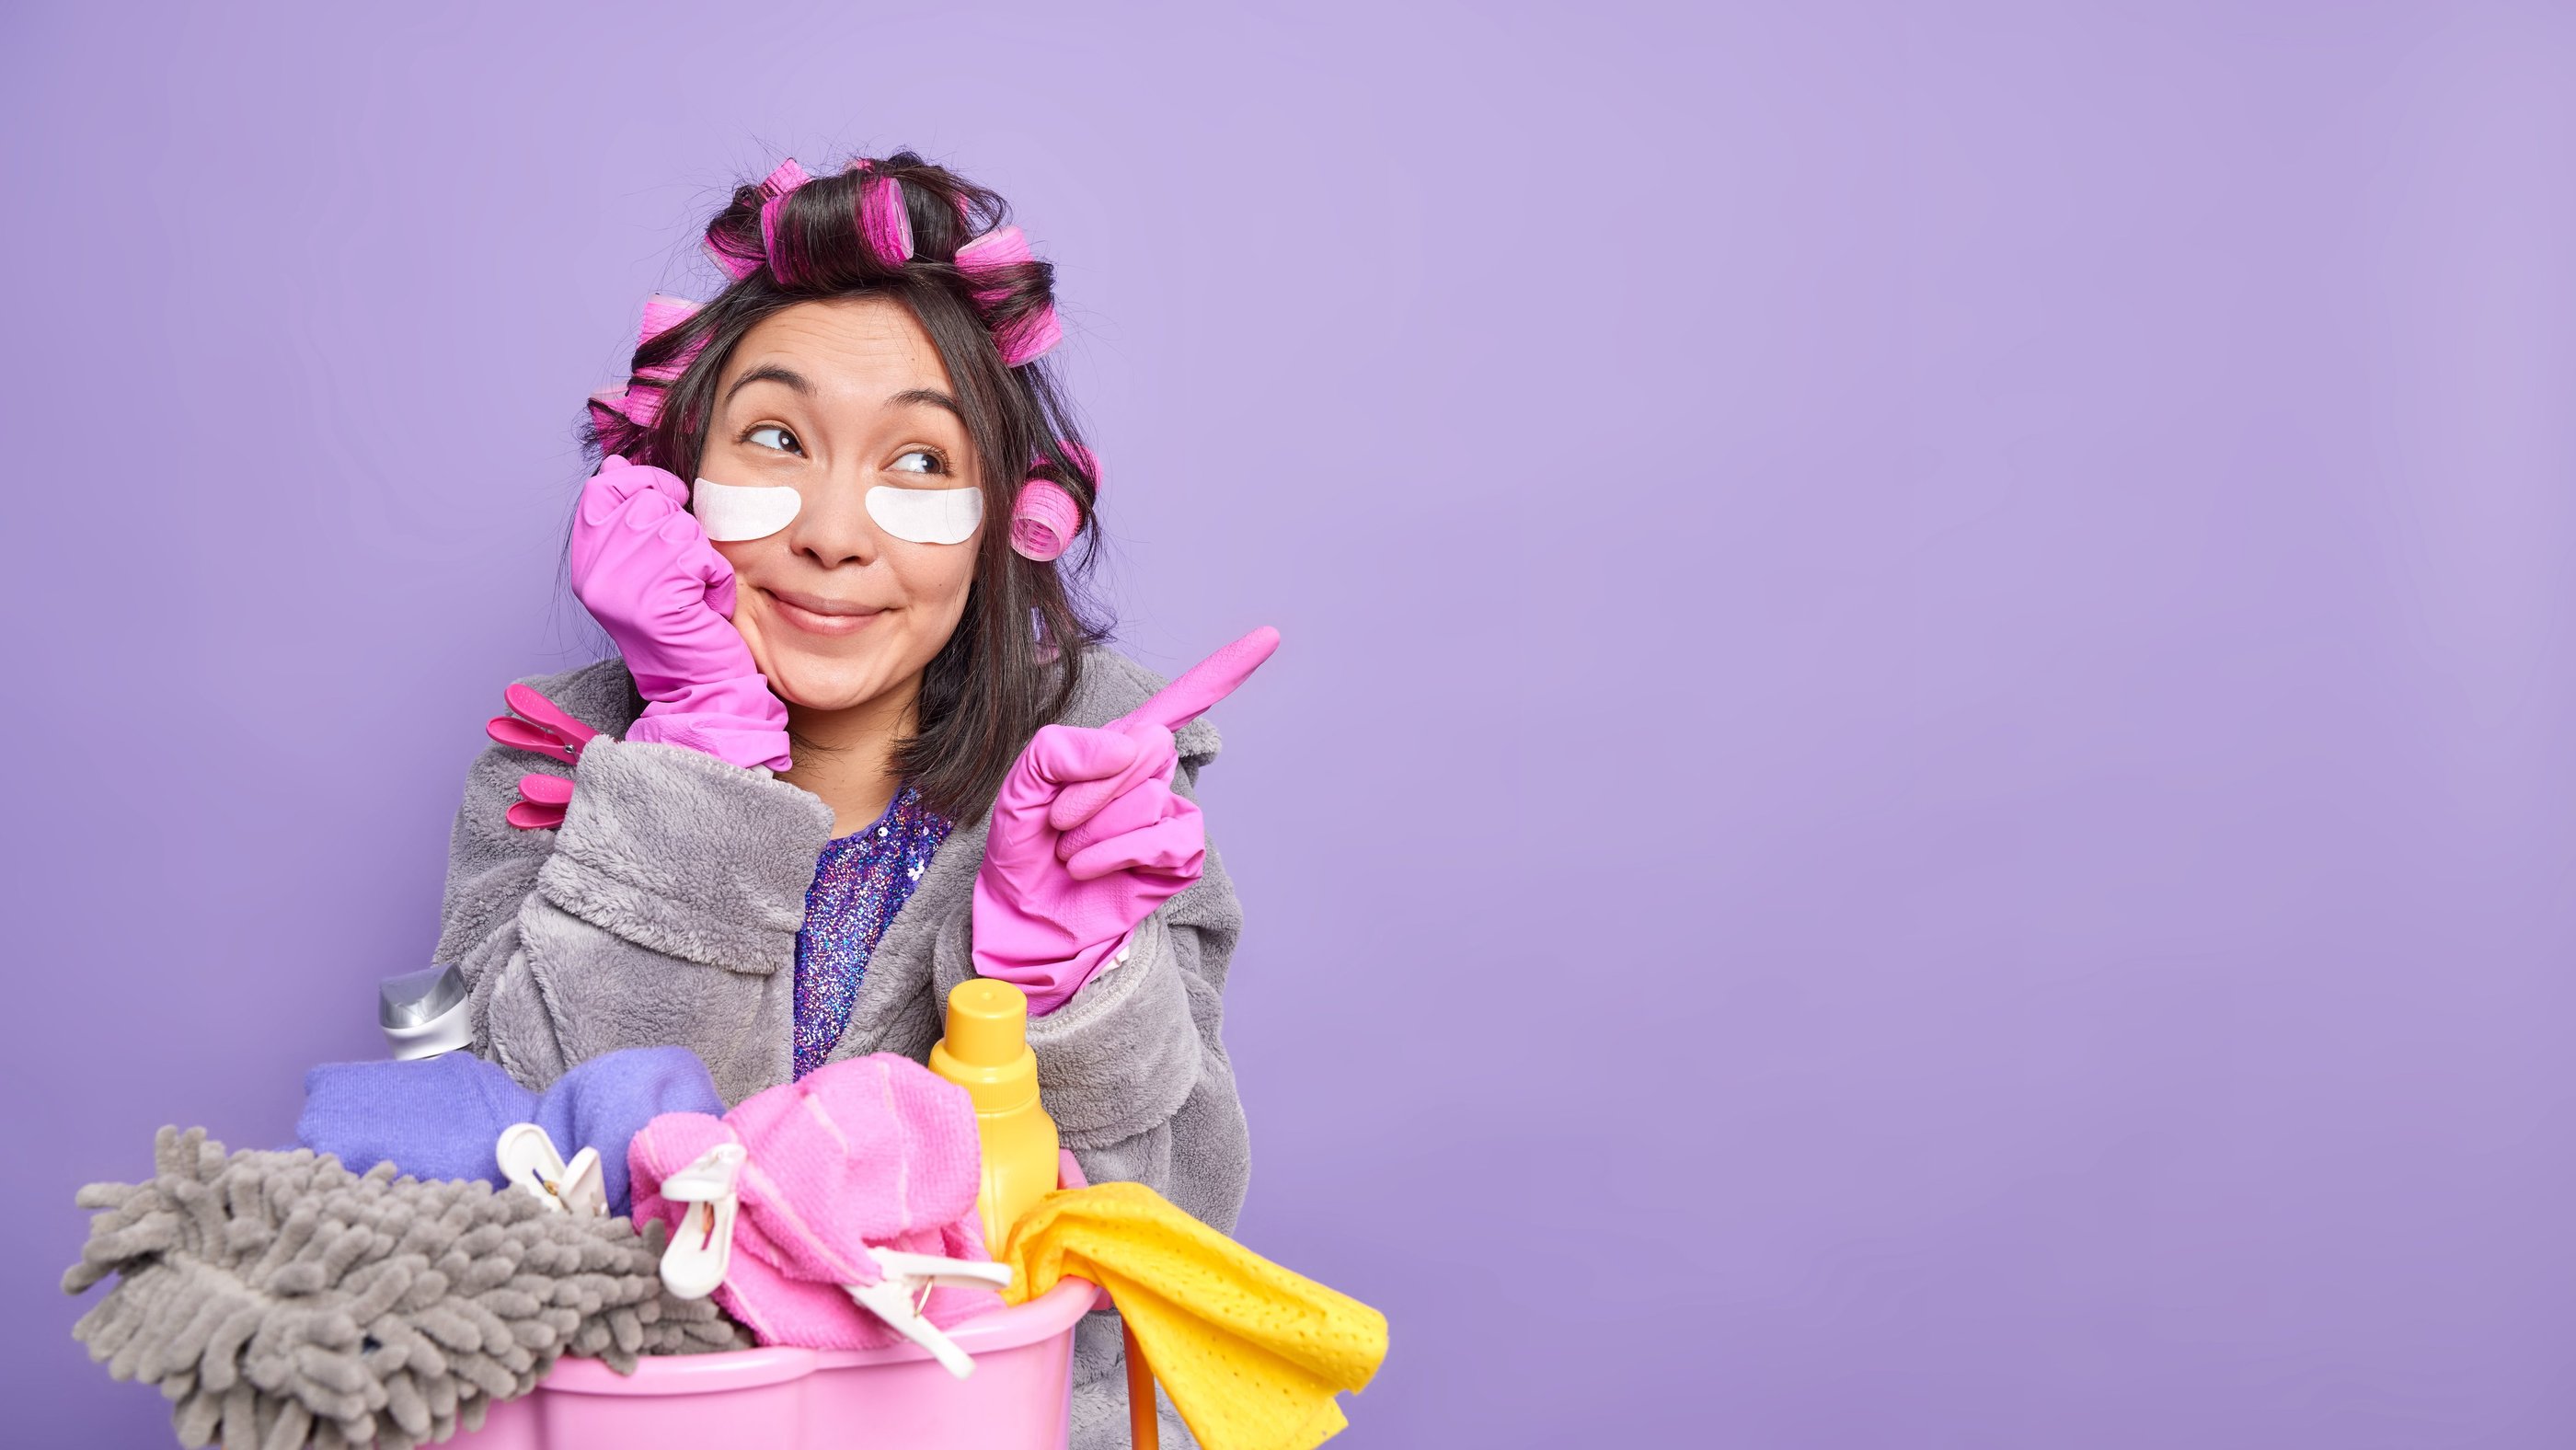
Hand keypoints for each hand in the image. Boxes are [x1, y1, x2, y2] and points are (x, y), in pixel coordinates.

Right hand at [569, 456, 790, 770]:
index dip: (641, 481)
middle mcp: (595, 574)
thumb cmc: (680, 619)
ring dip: (701, 556)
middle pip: (647, 502)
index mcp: (586, 561)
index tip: (669, 499)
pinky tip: (704, 606)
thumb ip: (628, 515)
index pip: (601, 488)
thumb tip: (616, 464)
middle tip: (682, 568)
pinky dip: (716, 580)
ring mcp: (622, 589)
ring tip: (693, 592)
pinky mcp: (657, 604)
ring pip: (680, 528)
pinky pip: (701, 559)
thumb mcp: (644, 562)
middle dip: (679, 526)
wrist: (696, 682)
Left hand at [972, 627, 1278, 1013]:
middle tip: (1058, 822)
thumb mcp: (1023, 784)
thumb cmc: (1023, 849)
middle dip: (1089, 788)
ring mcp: (1170, 816)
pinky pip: (1161, 838)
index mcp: (1120, 748)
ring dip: (1094, 830)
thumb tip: (1130, 744)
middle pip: (1146, 749)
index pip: (1181, 702)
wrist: (1024, 918)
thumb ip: (1060, 748)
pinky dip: (1116, 853)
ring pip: (1147, 799)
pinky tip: (1093, 869)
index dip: (1227, 669)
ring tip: (1072, 853)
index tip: (1271, 636)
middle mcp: (1152, 776)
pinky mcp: (1180, 858)